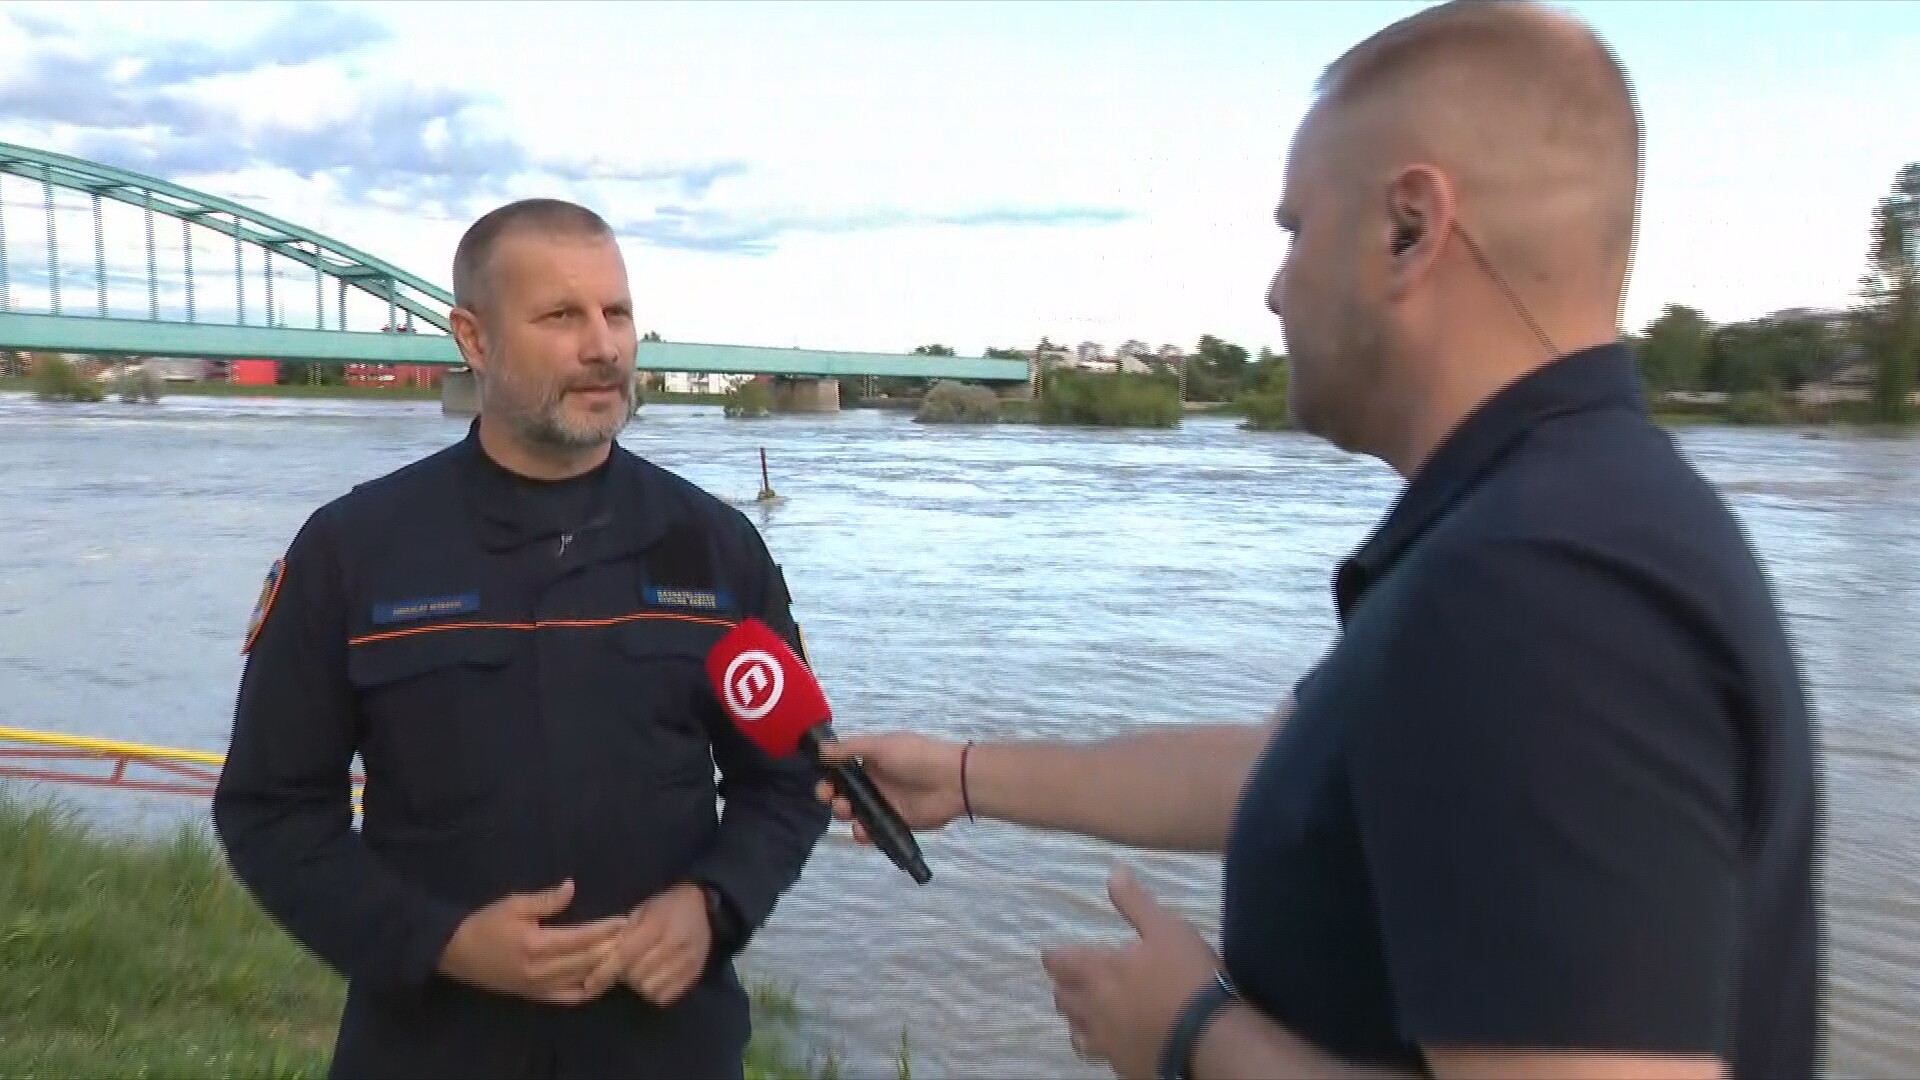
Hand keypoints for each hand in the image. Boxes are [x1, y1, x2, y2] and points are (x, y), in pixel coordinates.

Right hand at [437, 879, 626, 1004]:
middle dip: (612, 948)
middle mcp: (541, 971)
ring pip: (583, 981)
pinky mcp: (536, 997)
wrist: (455, 953)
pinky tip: (602, 978)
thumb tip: (572, 887)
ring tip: (621, 953)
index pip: (582, 939)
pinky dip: (589, 990)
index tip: (625, 921)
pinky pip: (569, 998)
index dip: (606, 930)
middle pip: (588, 962)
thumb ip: (546, 900)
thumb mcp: (514, 904)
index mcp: (537, 945)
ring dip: (605, 968)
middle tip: (632, 935)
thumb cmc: (485, 924)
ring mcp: (539, 988)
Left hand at [601, 883, 712, 1006]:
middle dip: (624, 975)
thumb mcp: (641, 911)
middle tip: (624, 967)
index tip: (589, 984)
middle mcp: (676, 945)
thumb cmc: (665, 907)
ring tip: (641, 971)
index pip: (625, 956)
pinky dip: (655, 991)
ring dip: (639, 984)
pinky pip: (665, 996)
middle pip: (636, 976)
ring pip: (650, 989)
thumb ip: (622, 935)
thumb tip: (598, 962)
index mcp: (658, 925)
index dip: (604, 972)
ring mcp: (688, 962)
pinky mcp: (695, 974)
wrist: (703, 906)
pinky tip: (654, 978)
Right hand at [813, 733, 966, 842]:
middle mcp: (876, 782)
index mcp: (872, 760)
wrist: (951, 781)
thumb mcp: (881, 746)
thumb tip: (821, 749)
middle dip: (833, 798)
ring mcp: (885, 803)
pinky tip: (863, 831)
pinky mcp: (895, 822)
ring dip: (846, 814)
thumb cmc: (916, 757)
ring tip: (850, 813)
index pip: (842, 771)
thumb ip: (850, 748)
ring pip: (856, 814)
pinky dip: (863, 833)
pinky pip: (873, 830)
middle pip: (844, 794)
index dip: (829, 778)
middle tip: (835, 800)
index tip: (824, 784)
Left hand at [1042, 866, 1221, 1078]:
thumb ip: (1136, 902)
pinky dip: (1101, 1046)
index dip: (1054, 956)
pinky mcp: (1124, 1067)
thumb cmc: (1188, 977)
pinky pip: (1101, 1057)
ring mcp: (1107, 1043)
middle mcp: (1094, 1009)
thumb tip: (1114, 872)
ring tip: (1086, 1013)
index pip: (1059, 962)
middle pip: (1063, 999)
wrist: (1211, 1039)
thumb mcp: (1166, 928)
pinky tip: (1114, 1041)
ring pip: (1076, 1033)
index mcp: (1098, 972)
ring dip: (1076, 1020)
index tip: (1053, 953)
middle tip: (1070, 980)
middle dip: (1063, 987)